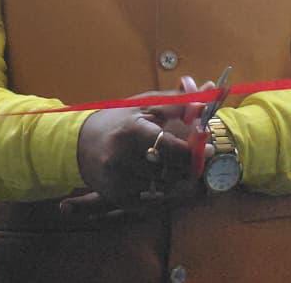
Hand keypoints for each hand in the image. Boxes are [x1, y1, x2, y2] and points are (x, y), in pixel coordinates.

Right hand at [76, 85, 204, 205]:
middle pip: (172, 171)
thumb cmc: (120, 119)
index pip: (172, 148)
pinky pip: (152, 201)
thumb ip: (180, 101)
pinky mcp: (117, 197)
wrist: (80, 142)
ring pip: (165, 188)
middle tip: (196, 158)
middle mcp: (122, 158)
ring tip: (175, 165)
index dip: (195, 150)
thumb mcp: (146, 104)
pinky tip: (158, 177)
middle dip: (189, 165)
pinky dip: (161, 191)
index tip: (208, 146)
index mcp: (132, 131)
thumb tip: (210, 89)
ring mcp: (118, 180)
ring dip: (177, 178)